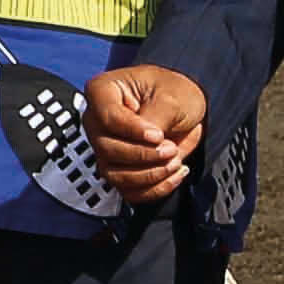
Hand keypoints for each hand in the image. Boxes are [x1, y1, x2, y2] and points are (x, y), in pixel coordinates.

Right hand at [85, 65, 206, 206]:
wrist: (185, 109)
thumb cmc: (174, 92)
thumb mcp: (171, 97)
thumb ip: (156, 118)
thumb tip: (150, 144)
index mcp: (103, 92)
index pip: (107, 117)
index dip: (133, 130)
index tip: (158, 135)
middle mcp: (97, 122)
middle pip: (107, 149)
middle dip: (144, 155)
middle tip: (171, 148)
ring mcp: (105, 149)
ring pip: (115, 175)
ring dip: (150, 174)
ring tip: (176, 161)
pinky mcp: (119, 171)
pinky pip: (128, 191)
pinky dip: (155, 189)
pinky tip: (175, 174)